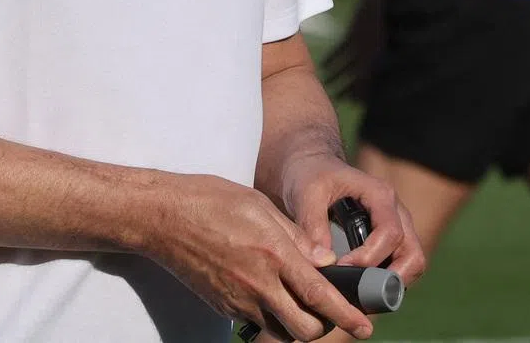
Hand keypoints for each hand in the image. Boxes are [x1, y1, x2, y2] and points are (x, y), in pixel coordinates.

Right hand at [143, 173, 373, 340]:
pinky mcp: (223, 307)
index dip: (346, 314)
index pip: (319, 294)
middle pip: (305, 328)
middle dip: (325, 325)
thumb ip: (295, 235)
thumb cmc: (211, 200)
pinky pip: (257, 323)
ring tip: (301, 302)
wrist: (163, 217)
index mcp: (272, 252)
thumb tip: (325, 262)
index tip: (366, 325)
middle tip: (330, 310)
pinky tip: (270, 294)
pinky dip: (271, 317)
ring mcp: (238, 301)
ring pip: (282, 331)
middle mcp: (258, 283)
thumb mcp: (259, 204)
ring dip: (297, 324)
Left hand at [280, 153, 425, 286]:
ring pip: (412, 263)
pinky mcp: (390, 240)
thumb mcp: (306, 193)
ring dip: (392, 284)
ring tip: (361, 296)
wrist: (312, 169)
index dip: (370, 257)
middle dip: (393, 280)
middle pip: (412, 253)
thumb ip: (313, 224)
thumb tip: (325, 262)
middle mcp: (395, 211)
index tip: (342, 268)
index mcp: (380, 194)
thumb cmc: (311, 176)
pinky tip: (360, 291)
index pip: (390, 233)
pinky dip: (386, 283)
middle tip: (361, 294)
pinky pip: (399, 267)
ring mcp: (397, 226)